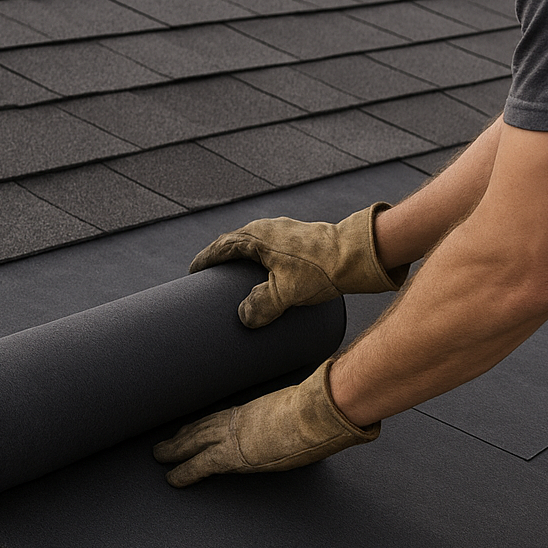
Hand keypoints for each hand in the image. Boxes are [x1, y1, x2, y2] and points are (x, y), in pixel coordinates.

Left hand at [153, 362, 377, 486]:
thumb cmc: (322, 411)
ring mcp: (234, 435)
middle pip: (202, 426)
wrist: (320, 412)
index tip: (191, 427)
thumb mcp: (306, 412)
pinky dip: (184, 472)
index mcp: (255, 410)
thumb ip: (302, 417)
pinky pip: (200, 465)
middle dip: (183, 435)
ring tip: (160, 455)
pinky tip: (171, 479)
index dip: (204, 424)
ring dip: (175, 450)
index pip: (222, 417)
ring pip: (194, 442)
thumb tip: (318, 421)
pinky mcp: (233, 454)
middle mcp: (239, 419)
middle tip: (165, 442)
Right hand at [189, 202, 407, 327]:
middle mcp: (266, 228)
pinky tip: (265, 272)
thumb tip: (244, 318)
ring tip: (235, 276)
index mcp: (256, 237)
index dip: (205, 260)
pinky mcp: (298, 238)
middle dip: (220, 258)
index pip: (221, 247)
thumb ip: (262, 306)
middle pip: (234, 242)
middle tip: (210, 276)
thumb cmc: (321, 270)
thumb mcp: (287, 293)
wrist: (355, 254)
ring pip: (253, 244)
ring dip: (241, 258)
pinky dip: (259, 259)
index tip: (193, 272)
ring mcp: (283, 231)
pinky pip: (268, 247)